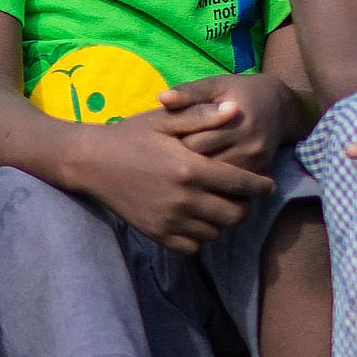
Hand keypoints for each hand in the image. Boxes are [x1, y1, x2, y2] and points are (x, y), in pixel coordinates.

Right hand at [65, 110, 272, 251]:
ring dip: (221, 222)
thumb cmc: (130, 135)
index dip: (261, 186)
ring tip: (216, 206)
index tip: (267, 185)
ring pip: (216, 233)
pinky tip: (194, 220)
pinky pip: (192, 247)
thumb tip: (237, 109)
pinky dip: (199, 237)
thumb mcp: (165, 119)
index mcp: (191, 168)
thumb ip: (203, 116)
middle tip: (240, 196)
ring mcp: (169, 219)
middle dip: (244, 206)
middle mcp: (183, 199)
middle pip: (235, 215)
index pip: (242, 184)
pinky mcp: (156, 233)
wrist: (90, 161)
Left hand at [152, 71, 297, 177]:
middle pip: (203, 163)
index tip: (161, 144)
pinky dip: (215, 184)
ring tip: (181, 171)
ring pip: (216, 180)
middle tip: (166, 162)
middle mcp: (249, 143)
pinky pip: (231, 186)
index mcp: (234, 118)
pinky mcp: (261, 173)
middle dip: (183, 162)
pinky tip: (202, 179)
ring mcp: (256, 161)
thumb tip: (162, 98)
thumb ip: (189, 92)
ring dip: (198, 177)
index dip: (172, 144)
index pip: (193, 141)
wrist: (279, 106)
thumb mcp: (215, 85)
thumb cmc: (238, 93)